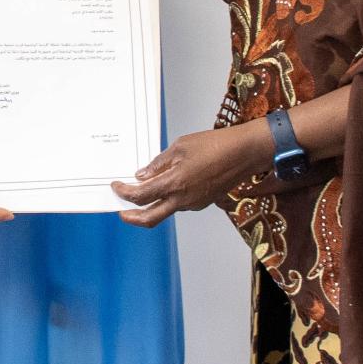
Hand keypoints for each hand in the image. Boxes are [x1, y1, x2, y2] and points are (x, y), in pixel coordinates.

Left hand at [112, 122, 272, 227]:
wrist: (245, 153)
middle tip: (121, 211)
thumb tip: (143, 175)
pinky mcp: (203, 202)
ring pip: (166, 211)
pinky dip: (168, 199)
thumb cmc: (215, 145)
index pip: (140, 196)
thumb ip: (159, 163)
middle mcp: (183, 200)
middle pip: (150, 218)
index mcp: (174, 184)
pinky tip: (166, 185)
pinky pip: (180, 204)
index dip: (124, 193)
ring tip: (143, 191)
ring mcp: (194, 203)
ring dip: (151, 205)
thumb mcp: (180, 147)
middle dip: (132, 217)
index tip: (117, 186)